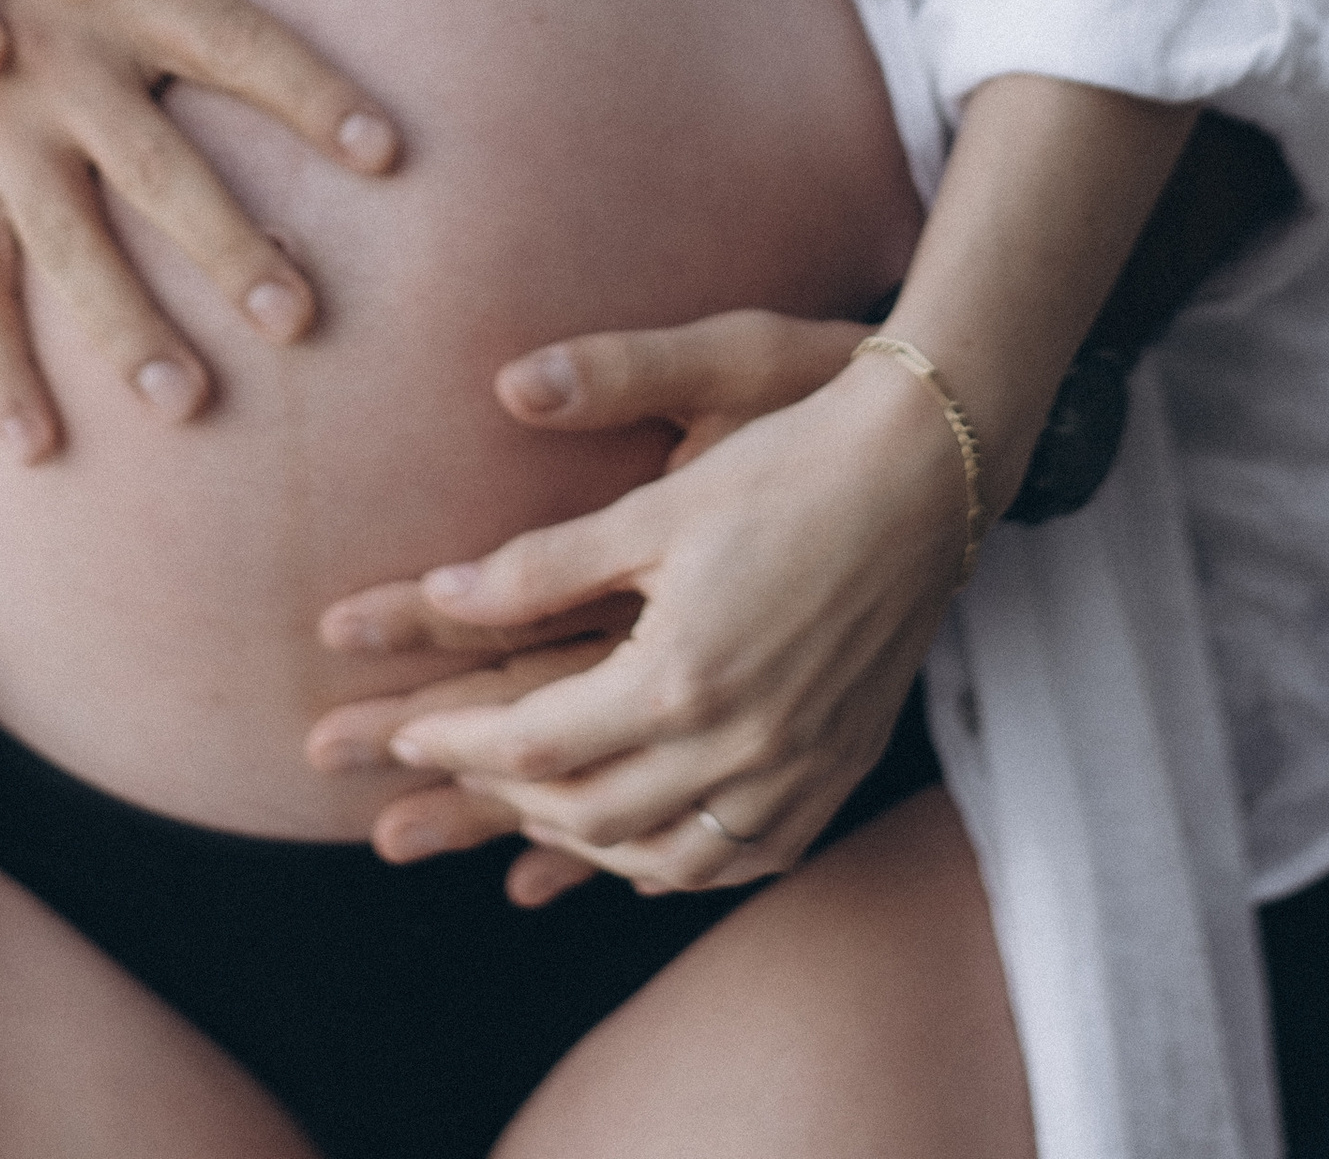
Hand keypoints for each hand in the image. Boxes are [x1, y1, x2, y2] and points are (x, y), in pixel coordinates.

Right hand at [0, 0, 398, 451]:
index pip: (236, 44)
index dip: (311, 93)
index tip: (388, 153)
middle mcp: (57, 62)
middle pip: (158, 166)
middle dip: (225, 243)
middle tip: (297, 316)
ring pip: (65, 244)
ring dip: (122, 324)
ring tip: (185, 402)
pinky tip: (36, 446)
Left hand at [312, 356, 966, 895]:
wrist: (924, 473)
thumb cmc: (786, 467)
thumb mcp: (653, 508)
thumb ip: (541, 564)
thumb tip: (442, 593)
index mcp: (680, 677)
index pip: (535, 743)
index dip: (456, 742)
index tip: (405, 730)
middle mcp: (740, 746)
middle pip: (590, 812)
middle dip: (504, 794)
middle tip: (454, 762)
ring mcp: (797, 771)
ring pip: (665, 855)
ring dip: (586, 840)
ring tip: (534, 804)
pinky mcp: (838, 769)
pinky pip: (744, 858)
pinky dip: (680, 861)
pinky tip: (648, 843)